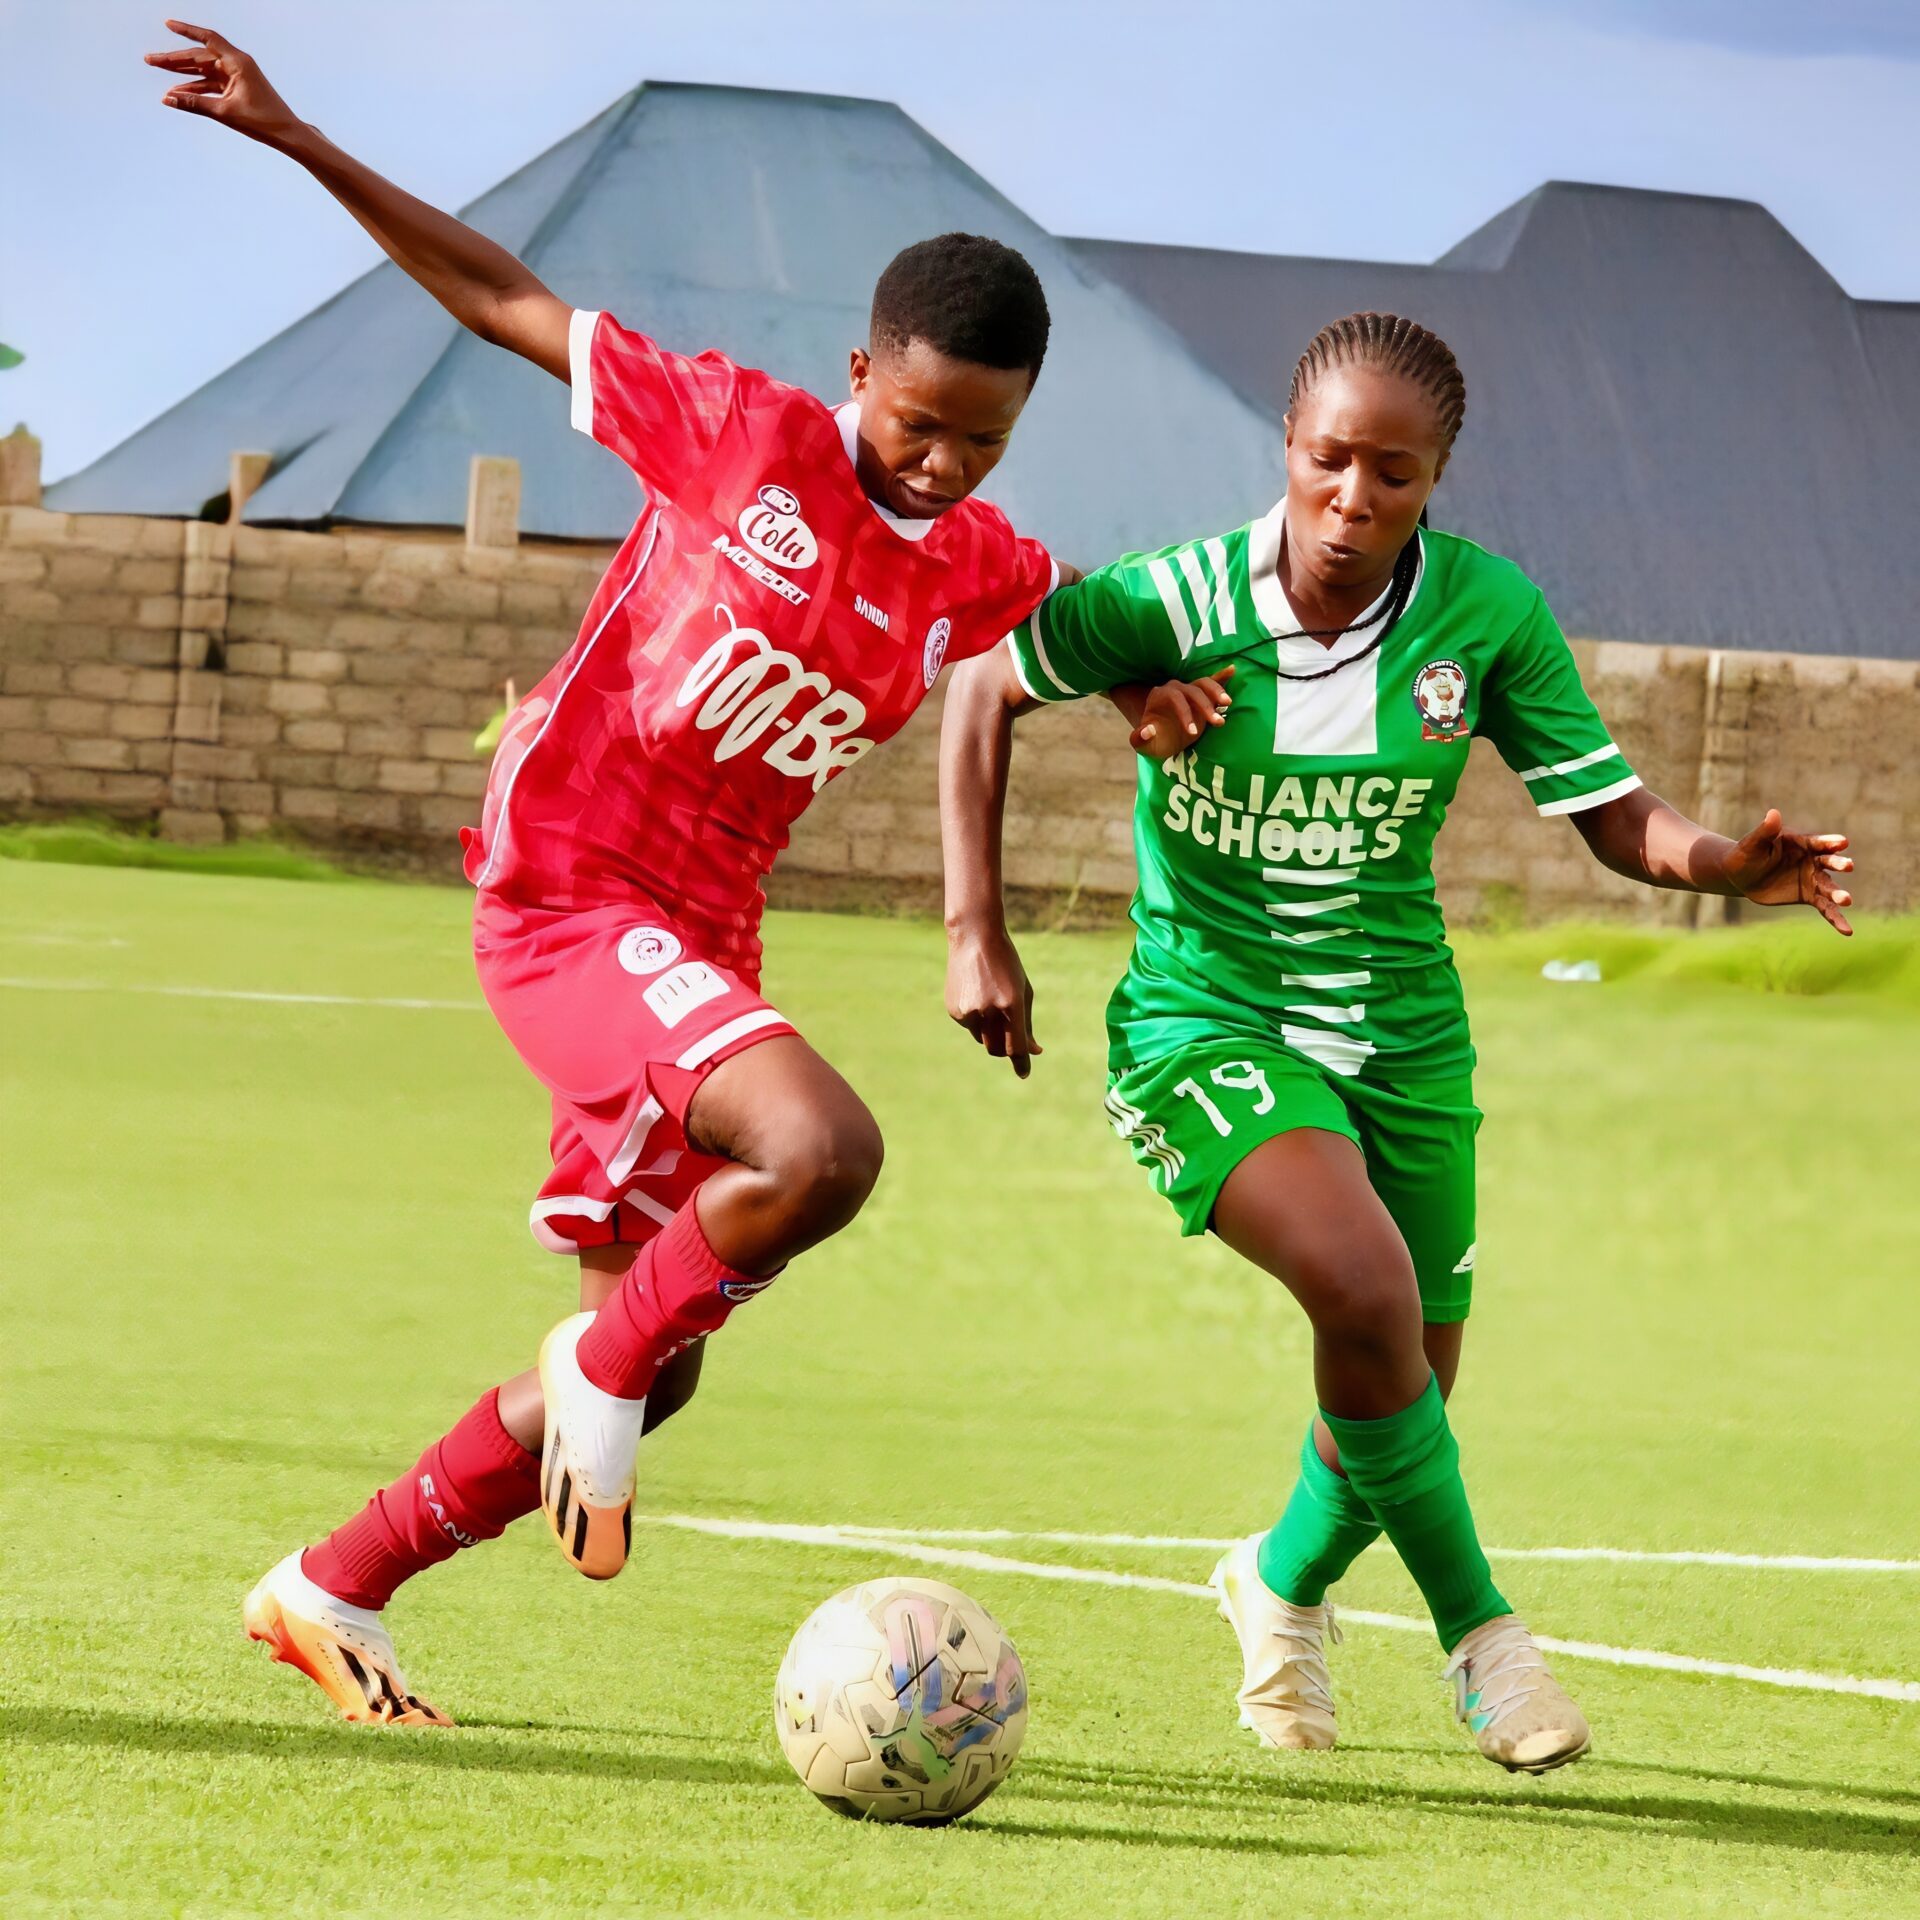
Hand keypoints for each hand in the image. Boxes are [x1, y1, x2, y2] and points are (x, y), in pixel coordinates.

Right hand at [146, 20, 302, 146]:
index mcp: (238, 62)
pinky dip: (196, 88)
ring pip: (204, 70)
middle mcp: (237, 64)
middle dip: (175, 59)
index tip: (168, 24)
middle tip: (150, 60)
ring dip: (182, 73)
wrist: (288, 134)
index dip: (186, 30)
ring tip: (158, 71)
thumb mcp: (225, 113)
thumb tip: (168, 99)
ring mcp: (237, 76)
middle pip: (200, 56)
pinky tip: (178, 92)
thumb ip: (195, 104)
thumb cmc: (264, 122)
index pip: (208, 38)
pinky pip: (211, 84)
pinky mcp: (237, 88)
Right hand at [946, 925, 1041, 1077]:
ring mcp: (968, 1011)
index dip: (1021, 1063)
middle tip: (1010, 1038)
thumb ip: (1026, 1024)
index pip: (1016, 1046)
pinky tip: (976, 994)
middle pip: (997, 1049)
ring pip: (983, 1039)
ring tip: (991, 1002)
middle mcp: (988, 1010)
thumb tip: (1034, 1051)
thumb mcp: (1022, 991)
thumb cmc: (1006, 965)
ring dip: (990, 1031)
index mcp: (1011, 1004)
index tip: (1024, 1073)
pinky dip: (976, 1019)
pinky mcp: (954, 1010)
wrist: (974, 938)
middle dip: (1005, 1049)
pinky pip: (970, 1027)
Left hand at [1132, 665, 1233, 755]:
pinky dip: (1222, 677)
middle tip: (1218, 723)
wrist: (1161, 737)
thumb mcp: (1143, 744)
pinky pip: (1212, 682)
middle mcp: (1175, 689)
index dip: (1184, 713)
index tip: (1192, 732)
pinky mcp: (1201, 696)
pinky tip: (1233, 670)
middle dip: (1205, 706)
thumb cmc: (1153, 740)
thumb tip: (1148, 730)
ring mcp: (1189, 691)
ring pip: (1204, 684)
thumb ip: (1140, 739)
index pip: (1174, 698)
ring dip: (1217, 691)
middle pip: (1192, 690)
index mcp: (1160, 696)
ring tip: (1228, 704)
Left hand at [1721, 808, 1854, 935]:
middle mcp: (1812, 860)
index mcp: (1801, 842)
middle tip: (1849, 866)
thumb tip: (1773, 814)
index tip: (1842, 842)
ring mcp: (1812, 878)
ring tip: (1847, 900)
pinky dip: (1835, 918)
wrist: (1741, 875)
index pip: (1818, 842)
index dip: (1829, 842)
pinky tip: (1847, 931)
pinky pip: (1825, 907)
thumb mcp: (1752, 843)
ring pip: (1829, 887)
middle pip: (1829, 862)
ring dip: (1839, 894)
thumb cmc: (1746, 854)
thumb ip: (1764, 831)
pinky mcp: (1809, 895)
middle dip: (1838, 863)